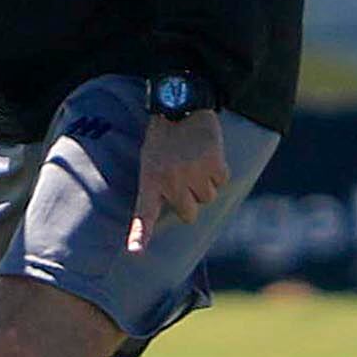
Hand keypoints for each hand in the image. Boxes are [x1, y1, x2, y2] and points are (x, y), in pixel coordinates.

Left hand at [129, 107, 230, 253]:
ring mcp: (193, 174)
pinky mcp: (214, 165)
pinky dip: (219, 170)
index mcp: (150, 180)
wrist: (182, 104)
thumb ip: (157, 187)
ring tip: (194, 159)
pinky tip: (207, 153)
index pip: (144, 213)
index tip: (134, 252)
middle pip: (189, 213)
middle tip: (184, 175)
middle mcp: (171, 181)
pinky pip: (222, 181)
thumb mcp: (149, 160)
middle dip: (190, 200)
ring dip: (205, 183)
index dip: (140, 235)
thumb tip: (178, 213)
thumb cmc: (164, 136)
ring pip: (208, 198)